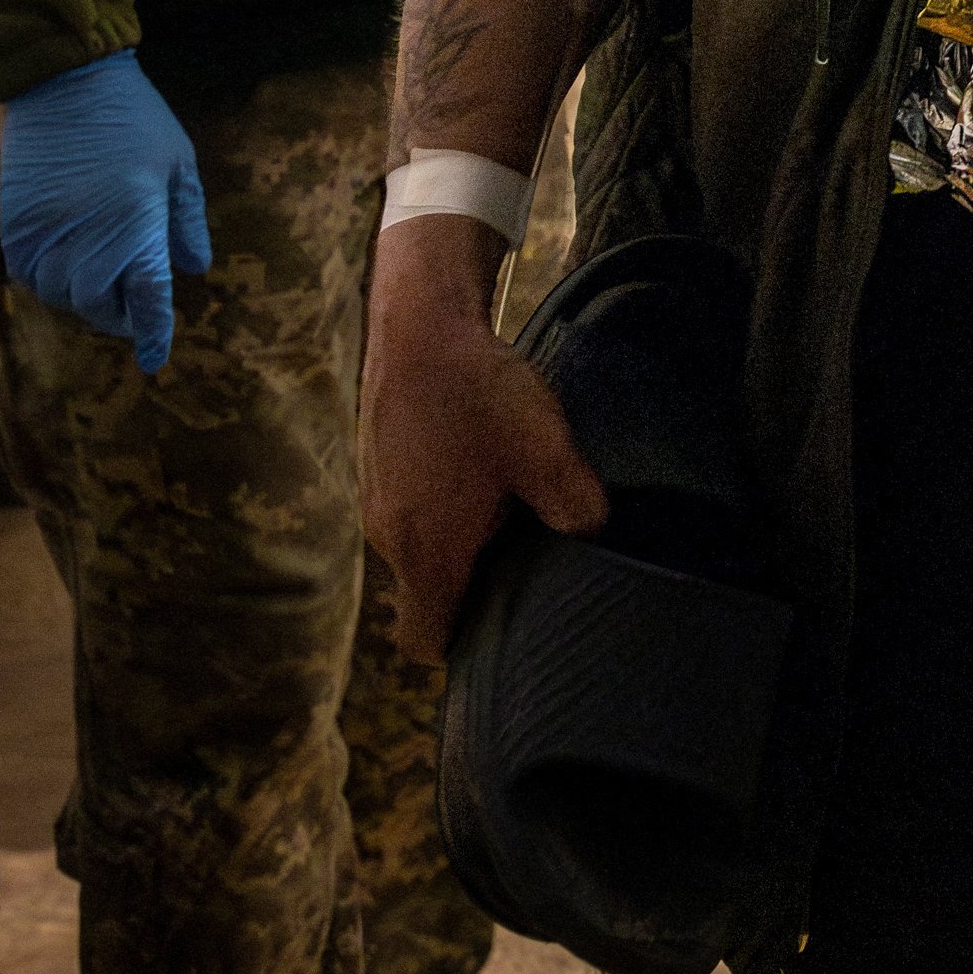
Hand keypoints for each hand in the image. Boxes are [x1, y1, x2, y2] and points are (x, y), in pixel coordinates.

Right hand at [0, 50, 210, 370]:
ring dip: (82, 301)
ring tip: (102, 288)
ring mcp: (46, 232)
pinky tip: (68, 269)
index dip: (152, 333)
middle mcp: (88, 236)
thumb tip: (194, 269)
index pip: (146, 298)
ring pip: (59, 295)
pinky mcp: (15, 223)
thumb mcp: (178, 164)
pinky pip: (28, 274)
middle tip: (132, 311)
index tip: (155, 359)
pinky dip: (50, 283)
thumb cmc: (133, 118)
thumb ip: (186, 221)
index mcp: (137, 223)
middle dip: (117, 317)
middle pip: (97, 305)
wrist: (61, 81)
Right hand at [362, 215, 608, 662]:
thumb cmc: (477, 395)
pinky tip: (480, 471)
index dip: (461, 649)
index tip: (504, 631)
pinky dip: (442, 508)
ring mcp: (377, 501)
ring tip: (509, 513)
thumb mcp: (543, 450)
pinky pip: (411, 511)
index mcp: (428, 551)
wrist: (417, 325)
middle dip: (471, 593)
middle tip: (524, 569)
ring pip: (419, 550)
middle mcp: (391, 538)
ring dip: (458, 545)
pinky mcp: (379, 467)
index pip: (426, 639)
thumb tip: (595, 536)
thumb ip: (574, 508)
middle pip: (425, 597)